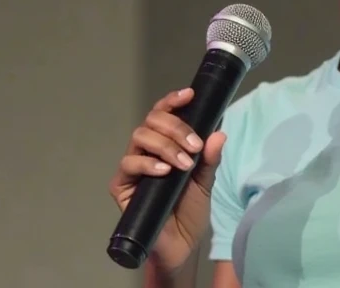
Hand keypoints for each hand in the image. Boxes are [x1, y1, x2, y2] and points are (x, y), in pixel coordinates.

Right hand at [108, 88, 226, 274]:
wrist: (180, 244)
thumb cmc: (189, 211)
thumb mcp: (205, 182)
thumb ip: (209, 158)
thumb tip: (219, 132)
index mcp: (165, 144)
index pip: (164, 114)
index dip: (173, 101)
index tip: (189, 95)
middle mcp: (146, 150)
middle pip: (151, 120)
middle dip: (175, 127)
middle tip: (194, 146)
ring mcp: (132, 166)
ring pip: (140, 137)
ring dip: (165, 145)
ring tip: (184, 164)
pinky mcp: (121, 185)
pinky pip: (129, 164)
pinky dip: (148, 163)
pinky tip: (164, 171)